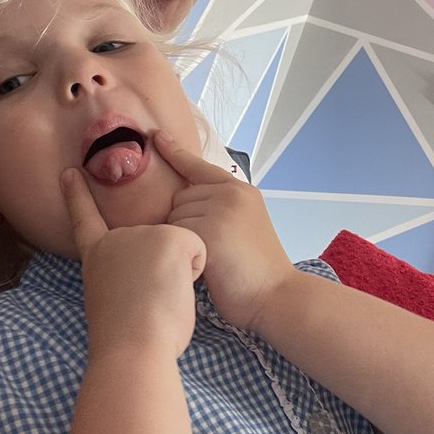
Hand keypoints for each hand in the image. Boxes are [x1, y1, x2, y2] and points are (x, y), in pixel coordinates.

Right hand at [62, 167, 204, 359]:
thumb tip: (144, 275)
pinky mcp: (170, 236)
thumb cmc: (126, 338)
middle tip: (146, 302)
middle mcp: (117, 238)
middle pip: (157, 245)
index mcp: (98, 255)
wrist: (131, 346)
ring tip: (157, 300)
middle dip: (164, 273)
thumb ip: (125, 276)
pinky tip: (174, 291)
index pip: (84, 219)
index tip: (69, 172)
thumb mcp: (114, 299)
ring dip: (179, 276)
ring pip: (180, 248)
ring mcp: (144, 233)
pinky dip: (194, 274)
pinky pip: (198, 251)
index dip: (76, 196)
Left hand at [157, 132, 295, 330]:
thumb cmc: (256, 270)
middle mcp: (231, 193)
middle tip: (211, 250)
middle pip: (179, 198)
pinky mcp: (209, 231)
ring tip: (211, 260)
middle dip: (184, 223)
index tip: (156, 137)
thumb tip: (182, 201)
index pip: (199, 166)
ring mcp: (220, 210)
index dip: (175, 152)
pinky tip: (204, 268)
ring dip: (182, 240)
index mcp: (240, 190)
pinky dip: (182, 253)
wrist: (276, 296)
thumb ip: (220, 206)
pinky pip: (176, 236)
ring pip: (174, 217)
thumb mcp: (244, 224)